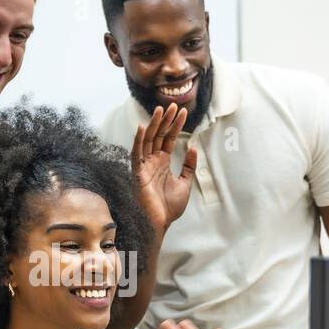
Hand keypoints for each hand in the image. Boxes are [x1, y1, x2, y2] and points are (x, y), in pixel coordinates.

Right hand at [130, 104, 196, 234]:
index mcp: (162, 162)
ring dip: (153, 125)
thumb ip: (189, 166)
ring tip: (161, 109)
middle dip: (166, 120)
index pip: (168, 139)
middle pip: (158, 135)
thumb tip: (193, 148)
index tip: (183, 111)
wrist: (159, 224)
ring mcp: (143, 166)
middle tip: (173, 105)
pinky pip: (136, 153)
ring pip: (147, 140)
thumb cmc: (169, 208)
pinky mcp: (137, 173)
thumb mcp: (185, 183)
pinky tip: (141, 127)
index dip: (175, 125)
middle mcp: (152, 161)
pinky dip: (138, 140)